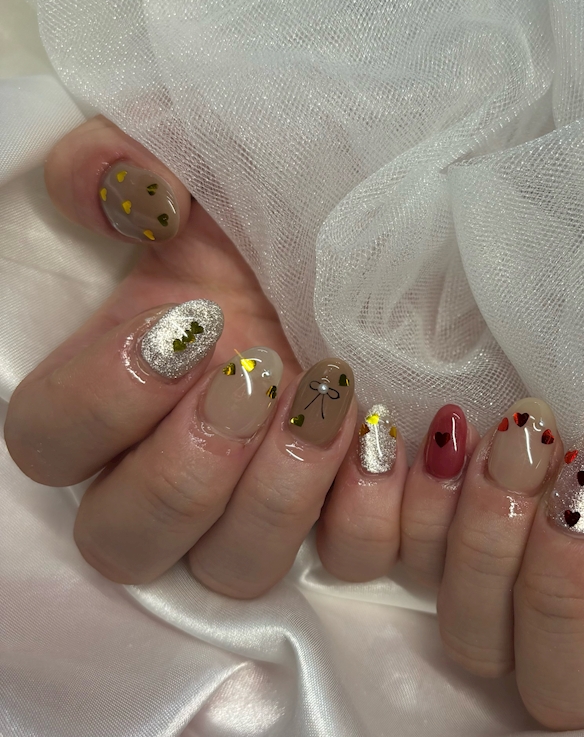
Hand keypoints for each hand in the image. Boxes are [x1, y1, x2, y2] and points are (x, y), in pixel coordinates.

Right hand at [4, 117, 409, 594]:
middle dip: (187, 468)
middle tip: (253, 376)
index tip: (190, 327)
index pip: (48, 445)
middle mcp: (177, 469)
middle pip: (127, 542)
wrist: (378, 256)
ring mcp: (260, 506)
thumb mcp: (204, 175)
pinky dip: (364, 513)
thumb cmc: (280, 221)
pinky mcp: (341, 517)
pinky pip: (342, 560)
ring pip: (233, 569)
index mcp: (119, 394)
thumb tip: (125, 194)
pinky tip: (382, 437)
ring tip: (328, 397)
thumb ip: (131, 168)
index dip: (102, 400)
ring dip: (278, 492)